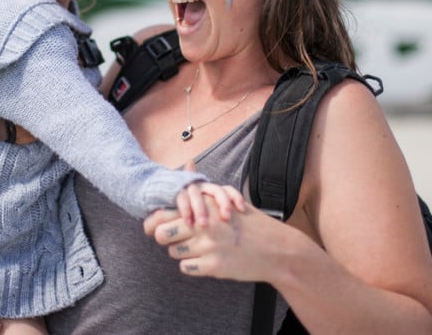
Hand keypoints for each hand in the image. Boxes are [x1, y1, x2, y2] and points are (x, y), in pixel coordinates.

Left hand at [145, 198, 282, 283]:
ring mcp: (208, 245)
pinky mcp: (213, 265)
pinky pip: (186, 267)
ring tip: (198, 249)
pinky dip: (193, 266)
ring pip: (174, 252)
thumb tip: (187, 163)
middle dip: (165, 238)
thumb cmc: (250, 224)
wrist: (276, 250)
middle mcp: (204, 223)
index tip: (154, 227)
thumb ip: (202, 185)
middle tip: (176, 240)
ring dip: (182, 252)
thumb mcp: (227, 198)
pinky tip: (207, 261)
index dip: (155, 222)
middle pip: (162, 234)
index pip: (163, 213)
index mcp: (205, 205)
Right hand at [174, 181, 246, 226]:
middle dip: (222, 203)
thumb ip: (220, 218)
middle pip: (216, 190)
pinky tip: (188, 223)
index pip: (227, 189)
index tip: (242, 209)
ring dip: (201, 208)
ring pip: (198, 193)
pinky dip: (185, 209)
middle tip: (226, 218)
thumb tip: (244, 222)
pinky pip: (182, 198)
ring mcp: (189, 188)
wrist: (166, 197)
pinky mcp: (175, 192)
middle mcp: (203, 187)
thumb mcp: (208, 214)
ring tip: (204, 224)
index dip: (235, 197)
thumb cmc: (192, 211)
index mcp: (212, 191)